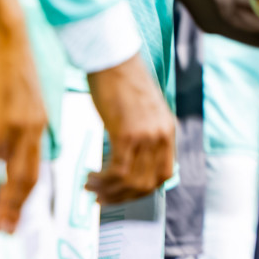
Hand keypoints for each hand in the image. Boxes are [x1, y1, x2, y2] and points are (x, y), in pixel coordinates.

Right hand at [0, 25, 46, 232]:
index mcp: (41, 128)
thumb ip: (15, 126)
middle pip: (29, 179)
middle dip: (17, 209)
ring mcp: (22, 126)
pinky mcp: (4, 118)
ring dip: (4, 202)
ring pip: (15, 172)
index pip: (35, 171)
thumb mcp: (19, 102)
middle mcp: (37, 130)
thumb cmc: (10, 67)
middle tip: (5, 232)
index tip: (14, 218)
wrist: (10, 38)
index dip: (26, 198)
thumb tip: (3, 146)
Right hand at [84, 55, 175, 203]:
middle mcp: (161, 135)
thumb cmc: (121, 81)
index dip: (142, 190)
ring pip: (131, 181)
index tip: (123, 194)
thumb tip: (131, 158)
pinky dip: (103, 181)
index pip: (164, 174)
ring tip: (90, 188)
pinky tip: (90, 177)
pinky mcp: (128, 134)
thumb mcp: (143, 111)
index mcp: (168, 130)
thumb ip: (144, 133)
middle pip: (147, 183)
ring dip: (109, 191)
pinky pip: (118, 171)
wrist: (113, 59)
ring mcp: (146, 136)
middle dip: (123, 197)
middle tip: (102, 199)